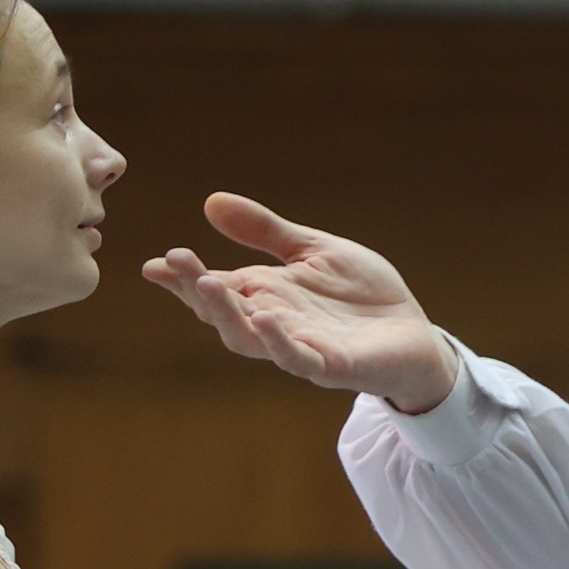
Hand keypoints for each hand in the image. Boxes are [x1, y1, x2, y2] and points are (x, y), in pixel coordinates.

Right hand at [141, 194, 457, 413]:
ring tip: (208, 285)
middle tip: (174, 262)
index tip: (154, 262)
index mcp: (266, 294)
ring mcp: (301, 346)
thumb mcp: (312, 250)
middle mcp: (275, 322)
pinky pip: (299, 359)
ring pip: (251, 338)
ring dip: (227, 314)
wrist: (413, 333)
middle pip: (223, 313)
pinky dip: (279, 341)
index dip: (184, 278)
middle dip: (196, 290)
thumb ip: (265, 231)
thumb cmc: (362, 296)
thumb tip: (211, 202)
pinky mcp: (333, 366)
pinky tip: (265, 317)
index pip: (214, 287)